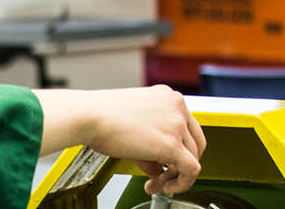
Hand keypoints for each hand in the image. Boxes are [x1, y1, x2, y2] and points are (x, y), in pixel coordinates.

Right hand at [35, 85, 206, 194]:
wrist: (88, 115)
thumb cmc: (100, 115)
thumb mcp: (133, 124)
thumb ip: (151, 144)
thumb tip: (157, 167)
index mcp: (167, 97)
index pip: (186, 127)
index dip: (178, 148)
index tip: (165, 160)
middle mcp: (176, 106)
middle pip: (196, 142)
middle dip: (180, 163)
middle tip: (162, 175)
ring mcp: (176, 123)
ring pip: (194, 157)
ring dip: (176, 175)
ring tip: (155, 182)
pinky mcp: (171, 144)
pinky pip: (191, 170)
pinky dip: (181, 183)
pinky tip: (162, 186)